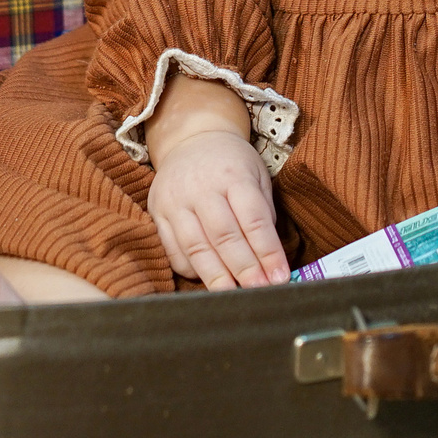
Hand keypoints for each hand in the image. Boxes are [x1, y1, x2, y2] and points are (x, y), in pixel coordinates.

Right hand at [145, 75, 288, 287]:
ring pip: (196, 247)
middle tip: (260, 293)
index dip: (268, 252)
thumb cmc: (231, 163)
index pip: (254, 220)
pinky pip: (173, 250)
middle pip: (224, 237)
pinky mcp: (157, 213)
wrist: (191, 139)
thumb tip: (269, 257)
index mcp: (233, 175)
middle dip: (244, 270)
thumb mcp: (256, 174)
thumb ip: (263, 211)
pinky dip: (191, 269)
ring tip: (232, 298)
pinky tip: (208, 280)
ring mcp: (175, 201)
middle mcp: (201, 188)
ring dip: (216, 277)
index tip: (280, 277)